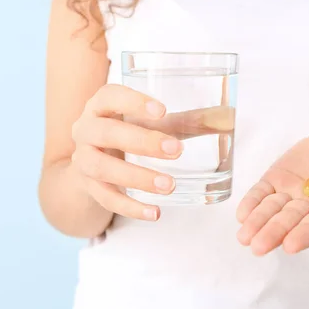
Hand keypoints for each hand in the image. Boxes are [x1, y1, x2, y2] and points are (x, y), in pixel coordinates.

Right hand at [70, 84, 232, 220]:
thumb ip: (184, 121)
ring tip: (169, 185)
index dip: (133, 102)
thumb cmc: (128, 134)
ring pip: (102, 168)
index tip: (162, 111)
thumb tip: (226, 118)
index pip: (110, 96)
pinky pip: (105, 199)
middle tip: (177, 150)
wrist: (90, 166)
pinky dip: (131, 207)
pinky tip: (155, 213)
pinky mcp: (87, 187)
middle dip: (142, 142)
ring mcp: (82, 159)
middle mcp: (85, 130)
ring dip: (137, 177)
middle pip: (105, 132)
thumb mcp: (151, 124)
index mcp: (101, 106)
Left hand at [236, 127, 308, 255]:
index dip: (307, 233)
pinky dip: (251, 204)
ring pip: (273, 210)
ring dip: (258, 223)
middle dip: (275, 232)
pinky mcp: (275, 181)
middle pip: (293, 220)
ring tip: (244, 238)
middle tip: (258, 247)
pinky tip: (242, 216)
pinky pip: (261, 194)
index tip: (291, 245)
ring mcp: (292, 193)